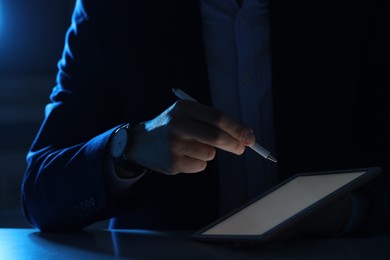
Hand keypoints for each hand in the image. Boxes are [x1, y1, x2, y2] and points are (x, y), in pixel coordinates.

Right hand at [126, 100, 254, 174]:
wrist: (141, 142)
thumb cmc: (172, 127)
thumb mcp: (187, 115)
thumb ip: (213, 122)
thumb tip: (244, 135)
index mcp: (183, 108)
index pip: (218, 118)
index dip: (237, 128)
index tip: (250, 136)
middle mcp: (177, 124)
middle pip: (216, 136)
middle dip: (234, 144)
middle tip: (242, 148)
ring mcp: (173, 144)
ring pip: (210, 154)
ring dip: (209, 153)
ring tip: (192, 147)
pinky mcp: (172, 162)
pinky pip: (200, 165)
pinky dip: (198, 163)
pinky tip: (183, 156)